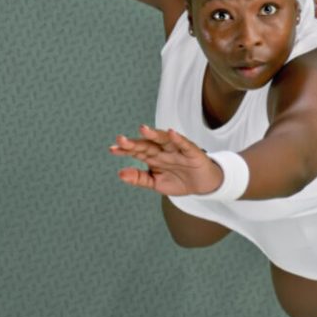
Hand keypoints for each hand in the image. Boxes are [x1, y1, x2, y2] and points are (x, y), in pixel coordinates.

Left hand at [109, 125, 223, 196]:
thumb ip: (139, 178)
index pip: (137, 151)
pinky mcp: (192, 152)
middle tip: (120, 139)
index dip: (125, 150)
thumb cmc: (179, 181)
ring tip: (143, 130)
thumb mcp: (156, 183)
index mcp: (154, 158)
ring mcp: (178, 151)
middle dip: (135, 142)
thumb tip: (120, 173)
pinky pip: (184, 145)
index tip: (112, 149)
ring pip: (164, 140)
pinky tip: (171, 133)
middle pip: (148, 145)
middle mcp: (164, 151)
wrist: (203, 185)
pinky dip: (178, 139)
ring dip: (154, 135)